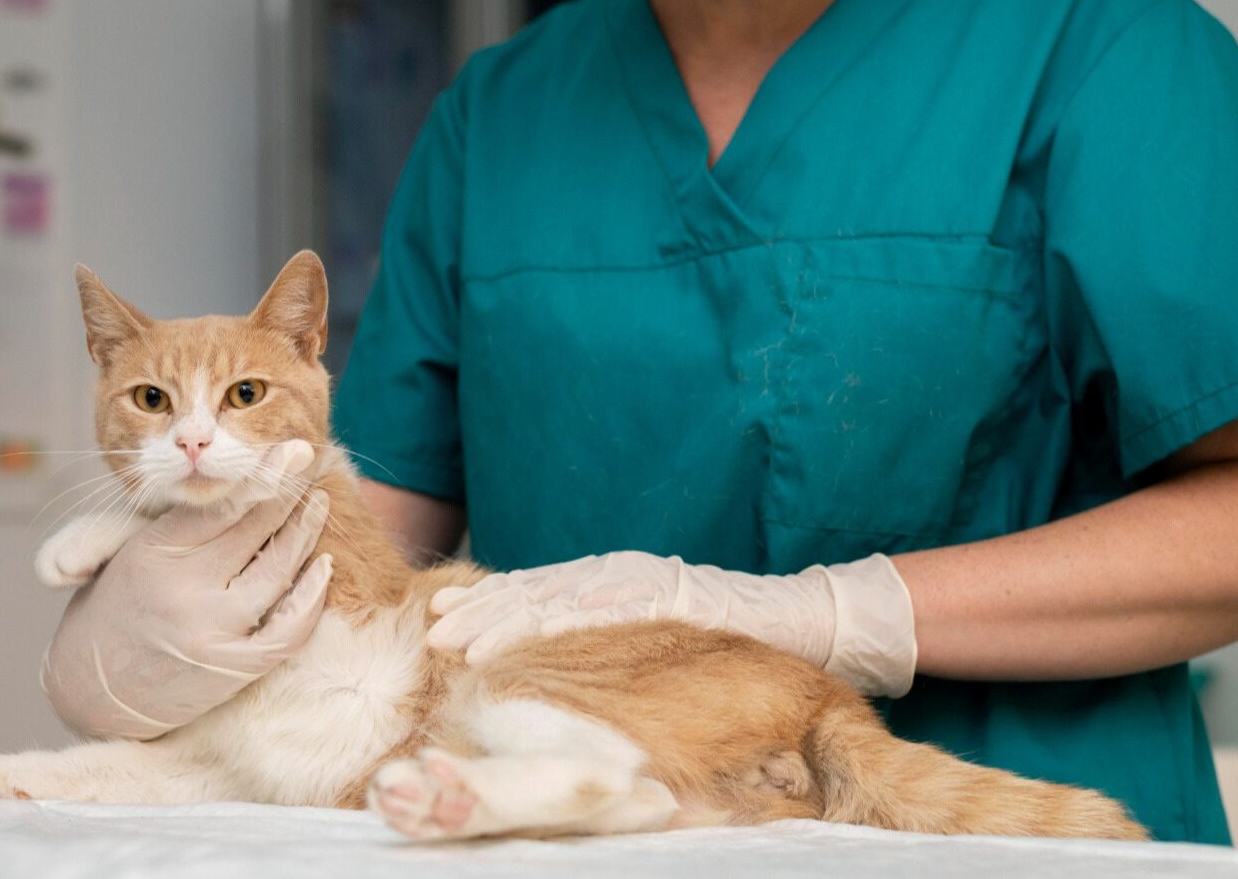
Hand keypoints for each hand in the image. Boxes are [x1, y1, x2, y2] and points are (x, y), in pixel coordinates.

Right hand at [40, 441, 333, 738]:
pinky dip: (311, 596)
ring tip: (318, 504)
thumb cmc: (111, 609)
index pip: (220, 503)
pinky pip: (288, 629)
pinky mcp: (233, 667)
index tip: (291, 450)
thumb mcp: (121, 552)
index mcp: (154, 552)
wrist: (89, 690)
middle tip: (313, 460)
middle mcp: (184, 588)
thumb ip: (169, 519)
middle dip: (288, 490)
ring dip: (304, 532)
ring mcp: (212, 630)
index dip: (261, 474)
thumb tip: (219, 475)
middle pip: (253, 529)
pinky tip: (323, 568)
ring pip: (277, 571)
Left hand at [426, 550, 916, 697]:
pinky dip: (566, 614)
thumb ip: (611, 638)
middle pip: (536, 588)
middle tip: (433, 630)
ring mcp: (645, 579)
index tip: (441, 618)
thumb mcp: (657, 636)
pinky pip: (609, 604)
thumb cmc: (728, 638)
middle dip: (481, 610)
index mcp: (614, 582)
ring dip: (507, 616)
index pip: (537, 591)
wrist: (804, 620)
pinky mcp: (671, 592)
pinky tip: (529, 627)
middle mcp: (621, 573)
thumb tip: (560, 665)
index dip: (487, 604)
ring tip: (462, 639)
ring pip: (560, 595)